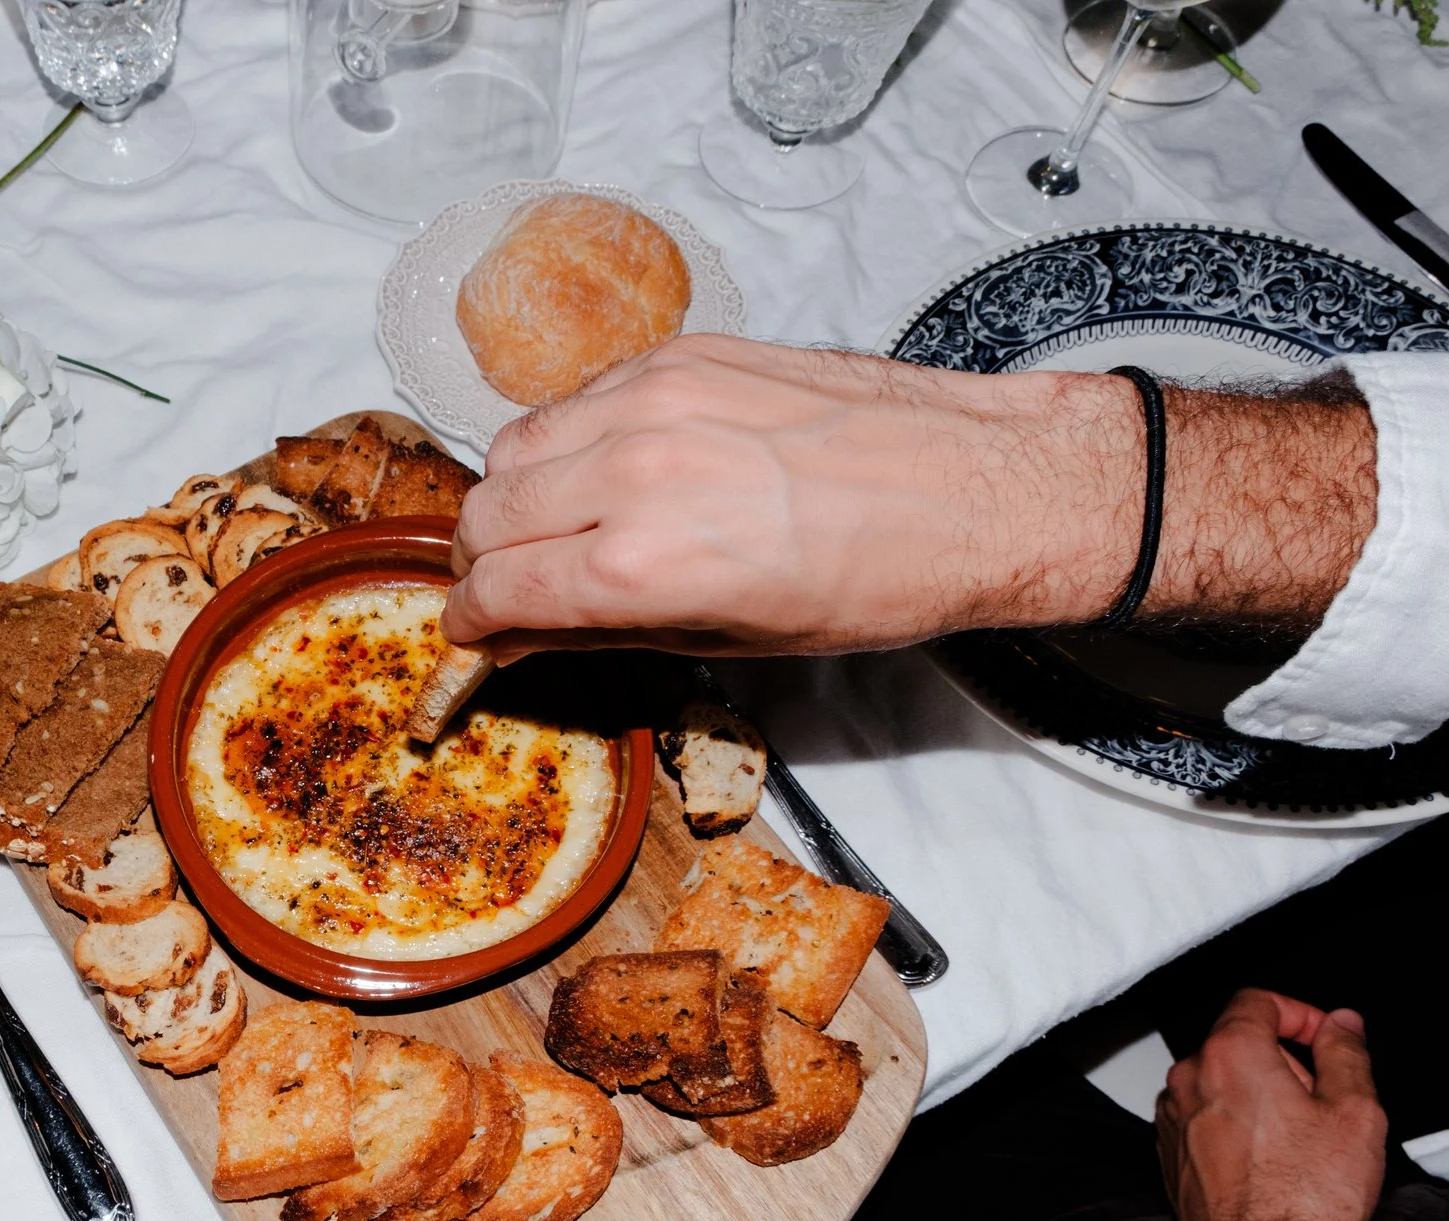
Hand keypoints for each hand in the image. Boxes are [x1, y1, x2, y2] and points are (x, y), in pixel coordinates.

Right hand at [441, 335, 1376, 656]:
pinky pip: (578, 398)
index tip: (473, 632)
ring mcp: (658, 398)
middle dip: (479, 561)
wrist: (980, 488)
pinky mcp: (685, 352)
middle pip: (486, 513)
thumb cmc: (878, 580)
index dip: (469, 622)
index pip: (497, 588)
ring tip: (549, 528)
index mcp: (646, 564)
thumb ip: (606, 630)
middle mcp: (636, 471)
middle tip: (504, 587)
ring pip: (516, 446)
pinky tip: (605, 472)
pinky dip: (567, 440)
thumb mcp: (733, 640)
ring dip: (513, 495)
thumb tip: (523, 635)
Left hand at [1155, 989, 1385, 1220]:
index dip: (1297, 1013)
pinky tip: (1268, 1165)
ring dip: (1257, 1097)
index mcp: (1229, 1054)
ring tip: (1297, 1142)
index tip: (1323, 1040)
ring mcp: (1172, 1119)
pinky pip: (1204, 1122)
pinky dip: (1234, 1128)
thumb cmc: (1304, 1194)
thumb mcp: (1354, 1111)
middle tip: (1322, 1103)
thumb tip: (1340, 1025)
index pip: (1256, 1002)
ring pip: (1219, 1085)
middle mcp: (1188, 1080)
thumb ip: (1345, 1053)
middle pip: (1237, 1044)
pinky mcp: (1169, 1156)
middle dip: (1283, 1062)